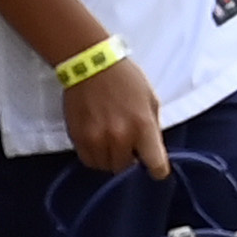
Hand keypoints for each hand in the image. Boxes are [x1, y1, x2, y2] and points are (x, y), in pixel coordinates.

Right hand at [57, 52, 163, 175]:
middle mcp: (119, 137)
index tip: (156, 170)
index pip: (155, 164)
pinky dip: (95, 156)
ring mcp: (96, 139)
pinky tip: (98, 142)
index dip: (158, 170)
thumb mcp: (150, 99)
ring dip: (111, 159)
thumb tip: (150, 149)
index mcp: (143, 126)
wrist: (92, 65)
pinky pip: (88, 160)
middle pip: (126, 168)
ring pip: (106, 167)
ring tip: (112, 143)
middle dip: (130, 161)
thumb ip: (152, 127)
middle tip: (129, 148)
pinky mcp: (78, 138)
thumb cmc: (126, 80)